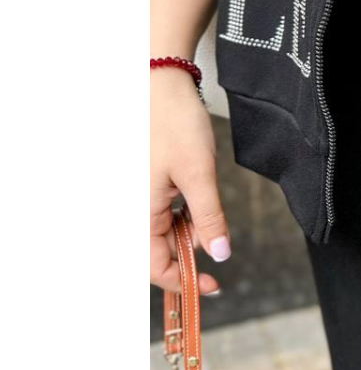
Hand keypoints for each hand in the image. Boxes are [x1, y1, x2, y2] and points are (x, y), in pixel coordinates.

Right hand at [150, 69, 229, 294]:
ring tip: (210, 226)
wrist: (159, 83)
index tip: (213, 286)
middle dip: (187, 260)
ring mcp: (136, 194)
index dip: (183, 281)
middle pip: (158, 252)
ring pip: (161, 232)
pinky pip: (161, 212)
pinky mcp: (144, 182)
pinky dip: (182, 217)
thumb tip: (220, 254)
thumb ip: (209, 217)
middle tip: (217, 260)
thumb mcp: (199, 173)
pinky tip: (197, 207)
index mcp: (138, 212)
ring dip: (187, 237)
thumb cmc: (174, 124)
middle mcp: (131, 207)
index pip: (155, 266)